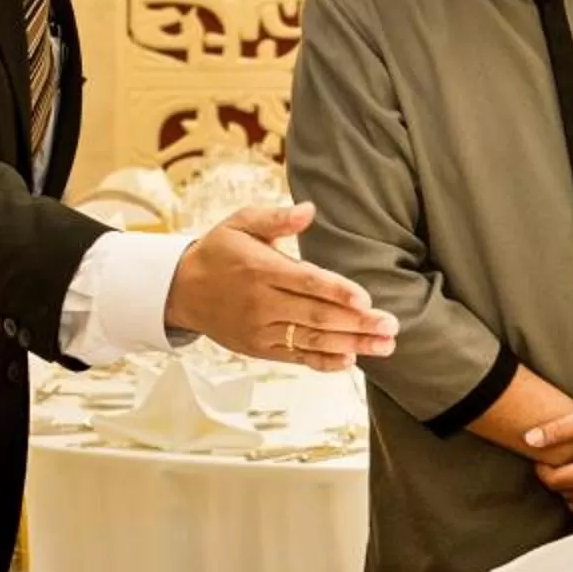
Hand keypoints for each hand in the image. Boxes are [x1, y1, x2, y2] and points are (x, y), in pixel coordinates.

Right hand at [165, 202, 398, 372]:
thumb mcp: (240, 223)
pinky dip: (323, 362)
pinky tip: (350, 361)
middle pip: (316, 316)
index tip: (366, 300)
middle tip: (391, 326)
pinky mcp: (259, 349)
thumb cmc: (219, 251)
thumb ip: (275, 217)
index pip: (306, 282)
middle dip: (356, 323)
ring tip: (384, 346)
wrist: (181, 290)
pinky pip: (295, 357)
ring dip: (351, 345)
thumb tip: (309, 209)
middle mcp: (261, 303)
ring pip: (311, 339)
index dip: (337, 292)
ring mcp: (260, 330)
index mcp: (261, 269)